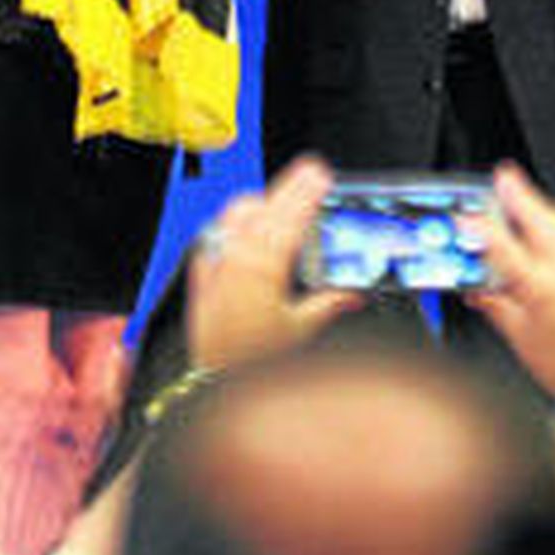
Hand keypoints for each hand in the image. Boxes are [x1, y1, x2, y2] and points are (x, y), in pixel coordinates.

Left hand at [186, 155, 361, 371]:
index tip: (321, 174)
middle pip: (264, 207)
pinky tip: (248, 225)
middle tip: (312, 171)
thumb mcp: (299, 332)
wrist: (207, 383)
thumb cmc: (249, 361)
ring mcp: (214, 264)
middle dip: (289, 187)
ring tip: (283, 195)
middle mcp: (234, 259)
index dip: (306, 192)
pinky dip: (235, 222)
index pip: (288, 217)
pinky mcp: (200, 274)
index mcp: (262, 268)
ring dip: (262, 200)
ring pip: (237, 215)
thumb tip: (354, 292)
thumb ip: (328, 304)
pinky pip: (217, 233)